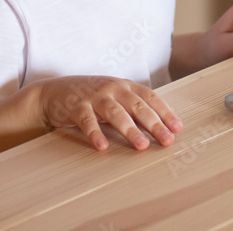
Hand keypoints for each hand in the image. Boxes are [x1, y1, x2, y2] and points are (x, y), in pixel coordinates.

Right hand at [37, 75, 182, 151]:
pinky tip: (102, 146)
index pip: (150, 98)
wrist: (55, 91)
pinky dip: (95, 133)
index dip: (165, 112)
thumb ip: (134, 106)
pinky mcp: (76, 106)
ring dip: (130, 130)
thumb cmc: (92, 96)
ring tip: (142, 145)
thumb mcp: (115, 96)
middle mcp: (113, 88)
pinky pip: (87, 121)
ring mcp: (94, 96)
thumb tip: (161, 124)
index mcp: (125, 85)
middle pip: (137, 106)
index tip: (177, 128)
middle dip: (154, 124)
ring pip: (116, 113)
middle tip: (166, 140)